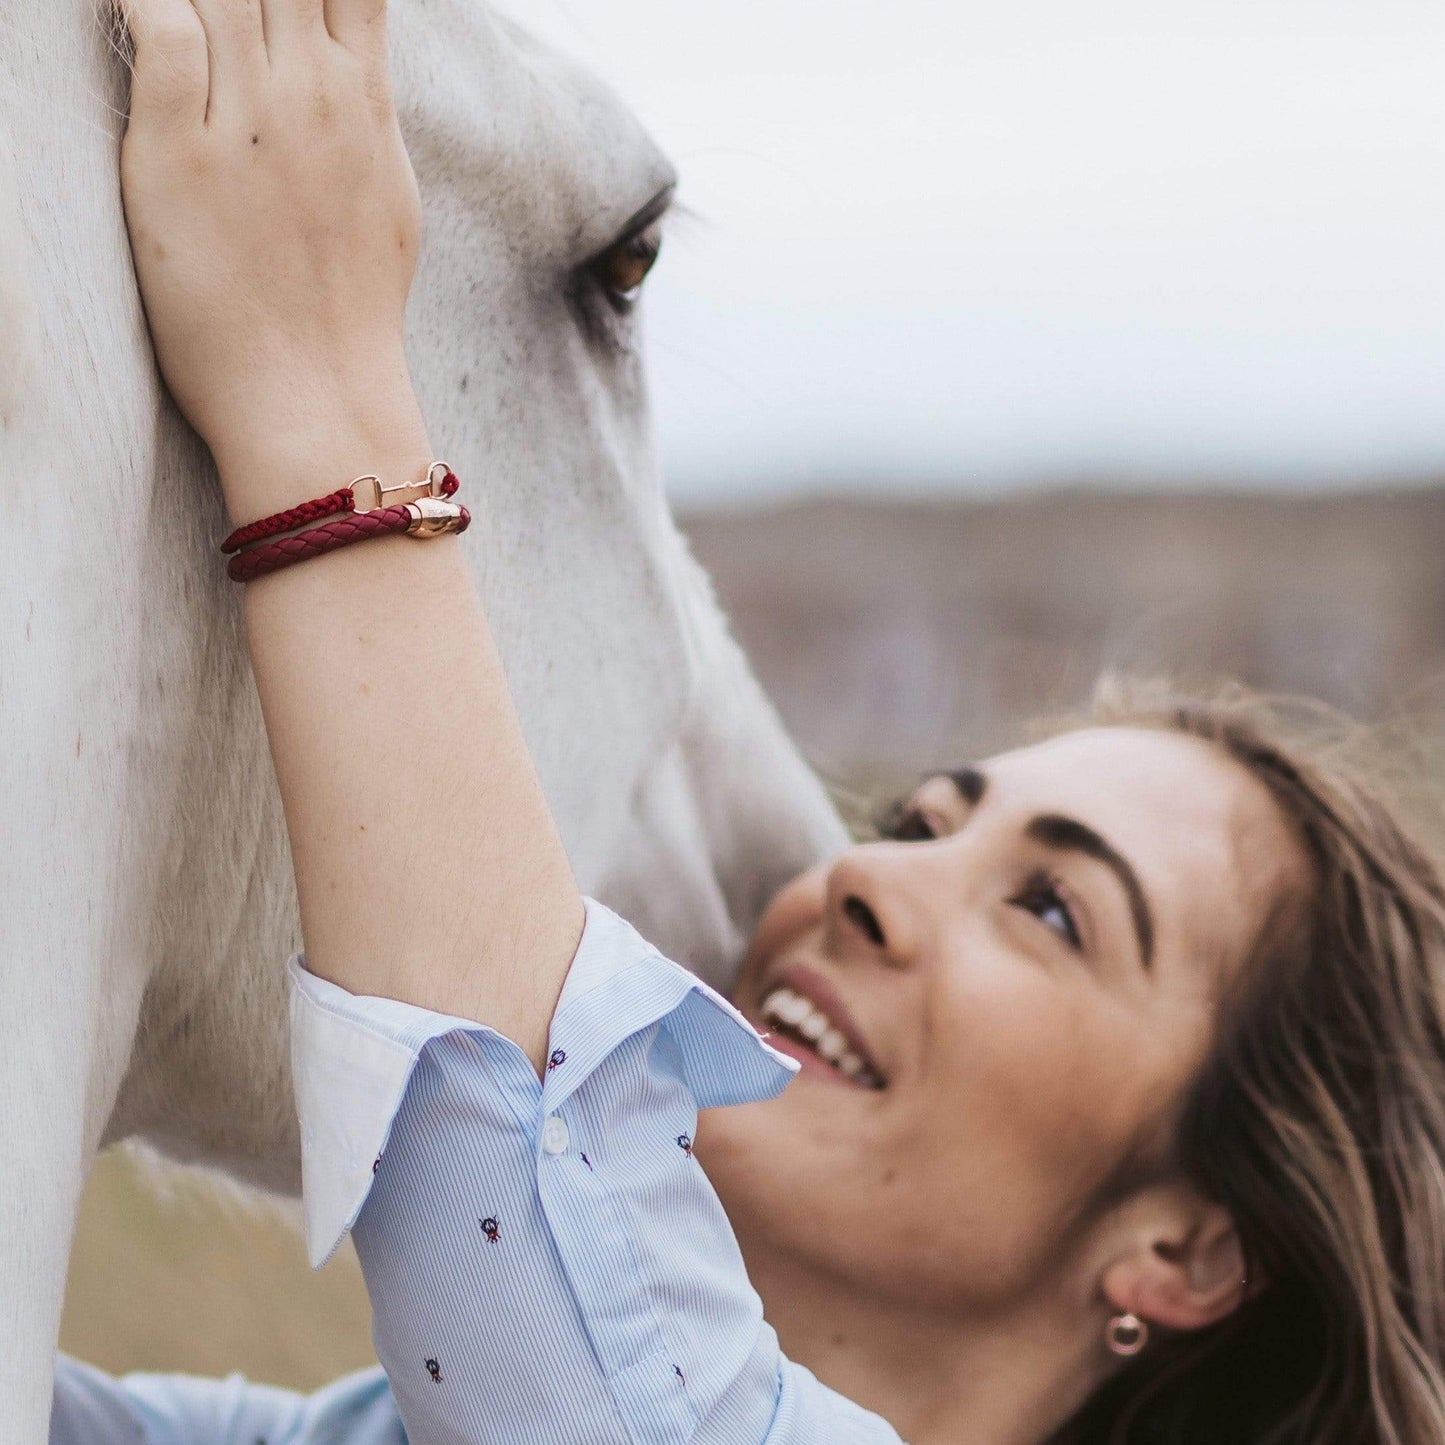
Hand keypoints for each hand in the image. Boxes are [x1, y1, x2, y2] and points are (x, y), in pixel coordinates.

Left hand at [117, 0, 426, 515]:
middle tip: (221, 27)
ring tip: (179, 20)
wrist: (316, 397)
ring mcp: (249, 124)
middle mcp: (313, 98)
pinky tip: (123, 11)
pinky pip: (161, 27)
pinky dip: (139, 2)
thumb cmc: (349, 311)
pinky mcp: (179, 154)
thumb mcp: (388, 197)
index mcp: (364, 104)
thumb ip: (367, 114)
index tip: (275, 9)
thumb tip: (353, 67)